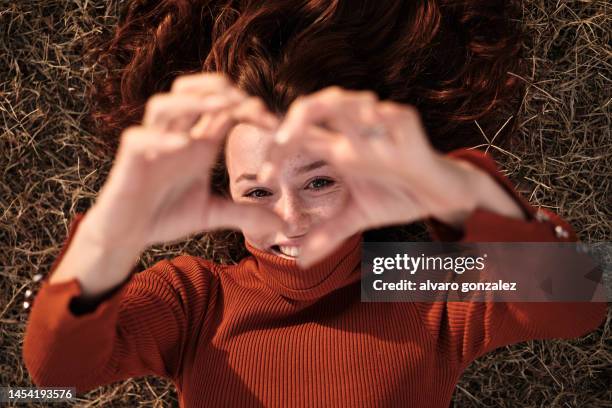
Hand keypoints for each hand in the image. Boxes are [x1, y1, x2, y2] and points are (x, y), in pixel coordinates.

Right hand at [82, 73, 284, 249]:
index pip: (223, 110)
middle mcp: (176, 136)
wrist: (128, 235)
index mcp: (197, 143)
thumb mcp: (212, 213)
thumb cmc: (165, 216)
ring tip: (220, 107)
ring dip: (191, 101)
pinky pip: (139, 139)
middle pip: (191, 91)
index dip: (249, 108)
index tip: (275, 124)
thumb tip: (282, 226)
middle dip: (219, 90)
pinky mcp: (129, 160)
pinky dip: (159, 138)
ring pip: (163, 105)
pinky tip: (182, 144)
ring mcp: (151, 145)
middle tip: (247, 103)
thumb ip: (245, 214)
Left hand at [263, 86, 480, 267]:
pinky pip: (394, 116)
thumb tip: (300, 263)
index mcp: (338, 148)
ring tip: (316, 126)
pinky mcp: (410, 128)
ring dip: (332, 108)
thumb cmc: (397, 197)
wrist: (440, 195)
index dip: (276, 150)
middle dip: (294, 120)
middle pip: (316, 108)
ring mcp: (380, 128)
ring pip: (353, 102)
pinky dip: (381, 117)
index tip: (264, 178)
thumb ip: (327, 235)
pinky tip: (370, 121)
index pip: (299, 137)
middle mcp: (354, 133)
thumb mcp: (357, 218)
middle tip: (280, 143)